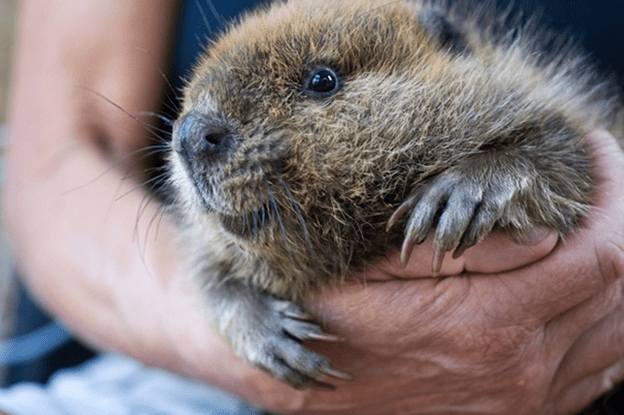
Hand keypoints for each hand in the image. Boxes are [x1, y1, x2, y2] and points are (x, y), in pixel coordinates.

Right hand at [290, 129, 623, 414]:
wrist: (326, 401)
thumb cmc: (340, 328)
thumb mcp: (375, 275)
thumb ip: (460, 252)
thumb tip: (543, 233)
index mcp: (491, 324)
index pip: (599, 254)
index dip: (612, 192)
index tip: (594, 150)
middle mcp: (527, 365)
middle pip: (619, 288)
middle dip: (618, 220)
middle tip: (596, 182)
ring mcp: (533, 394)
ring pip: (619, 329)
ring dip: (616, 271)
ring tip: (594, 227)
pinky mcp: (529, 409)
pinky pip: (603, 370)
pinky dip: (610, 325)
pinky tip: (591, 295)